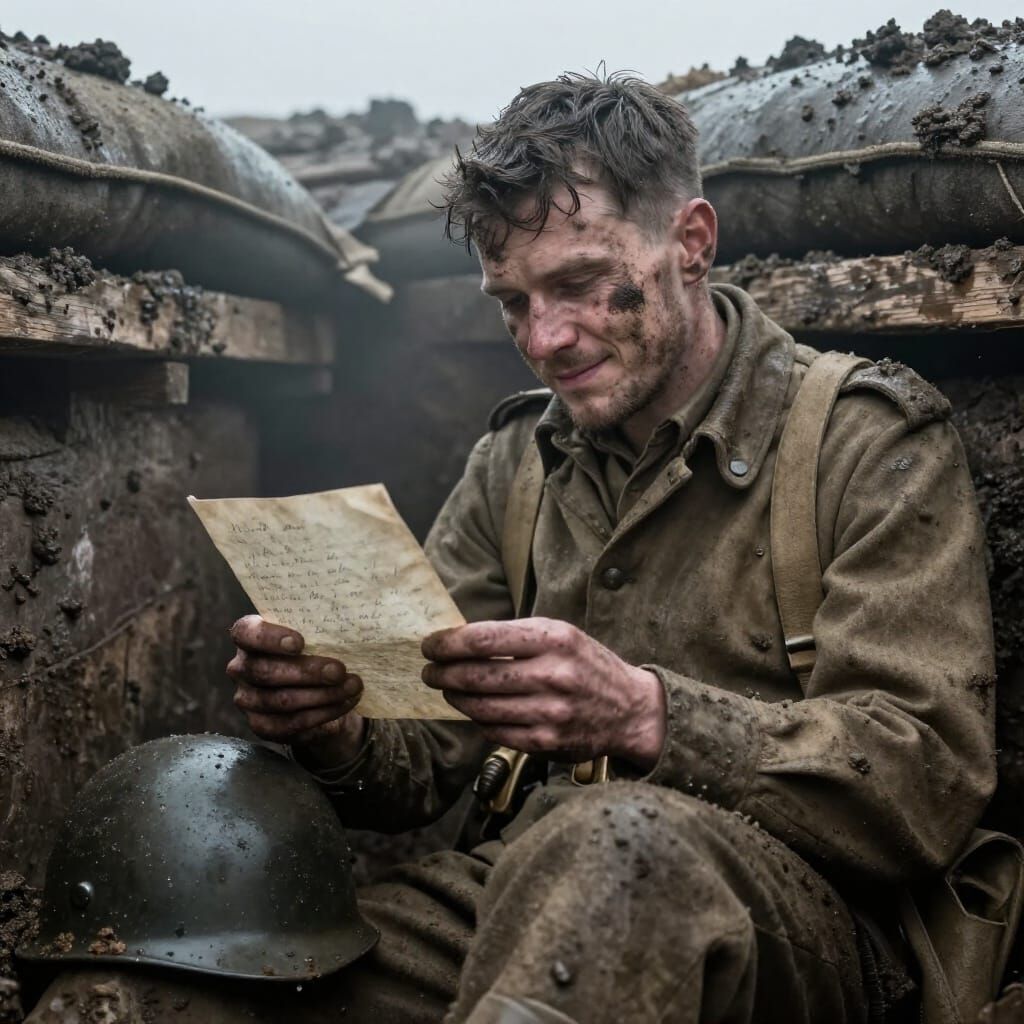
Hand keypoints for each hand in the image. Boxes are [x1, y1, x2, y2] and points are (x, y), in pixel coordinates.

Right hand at [227, 614, 365, 767]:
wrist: (322, 686)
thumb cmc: (316, 649)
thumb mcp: (315, 633)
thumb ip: (319, 628)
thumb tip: (348, 627)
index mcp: (248, 637)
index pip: (245, 633)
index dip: (269, 638)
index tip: (300, 642)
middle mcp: (241, 668)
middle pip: (265, 671)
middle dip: (307, 672)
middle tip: (339, 671)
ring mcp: (248, 699)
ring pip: (281, 700)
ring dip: (322, 695)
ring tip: (352, 687)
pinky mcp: (262, 725)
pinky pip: (291, 723)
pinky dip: (322, 714)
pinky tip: (344, 703)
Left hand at [421, 617, 665, 769]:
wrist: (630, 710)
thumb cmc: (587, 665)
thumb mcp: (561, 635)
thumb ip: (516, 636)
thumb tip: (460, 640)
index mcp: (554, 639)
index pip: (484, 639)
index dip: (449, 643)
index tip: (431, 645)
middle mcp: (552, 675)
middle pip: (477, 674)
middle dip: (443, 672)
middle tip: (429, 670)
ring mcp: (549, 712)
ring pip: (481, 706)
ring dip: (455, 697)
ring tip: (447, 689)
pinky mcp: (546, 742)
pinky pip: (495, 731)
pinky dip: (478, 720)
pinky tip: (474, 710)